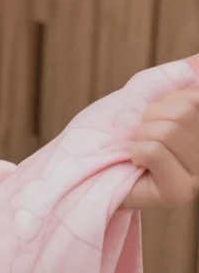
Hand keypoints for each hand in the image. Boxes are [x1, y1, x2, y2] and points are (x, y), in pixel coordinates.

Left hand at [121, 84, 198, 209]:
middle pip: (185, 112)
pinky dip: (137, 152)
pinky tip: (137, 165)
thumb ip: (178, 78)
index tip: (155, 116)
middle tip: (141, 137)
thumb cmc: (116, 130)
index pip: (194, 97)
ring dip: (142, 136)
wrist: (85, 168)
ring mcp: (197, 178)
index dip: (168, 101)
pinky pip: (154, 151)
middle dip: (151, 118)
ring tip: (138, 151)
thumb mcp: (148, 95)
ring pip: (168, 131)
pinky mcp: (179, 194)